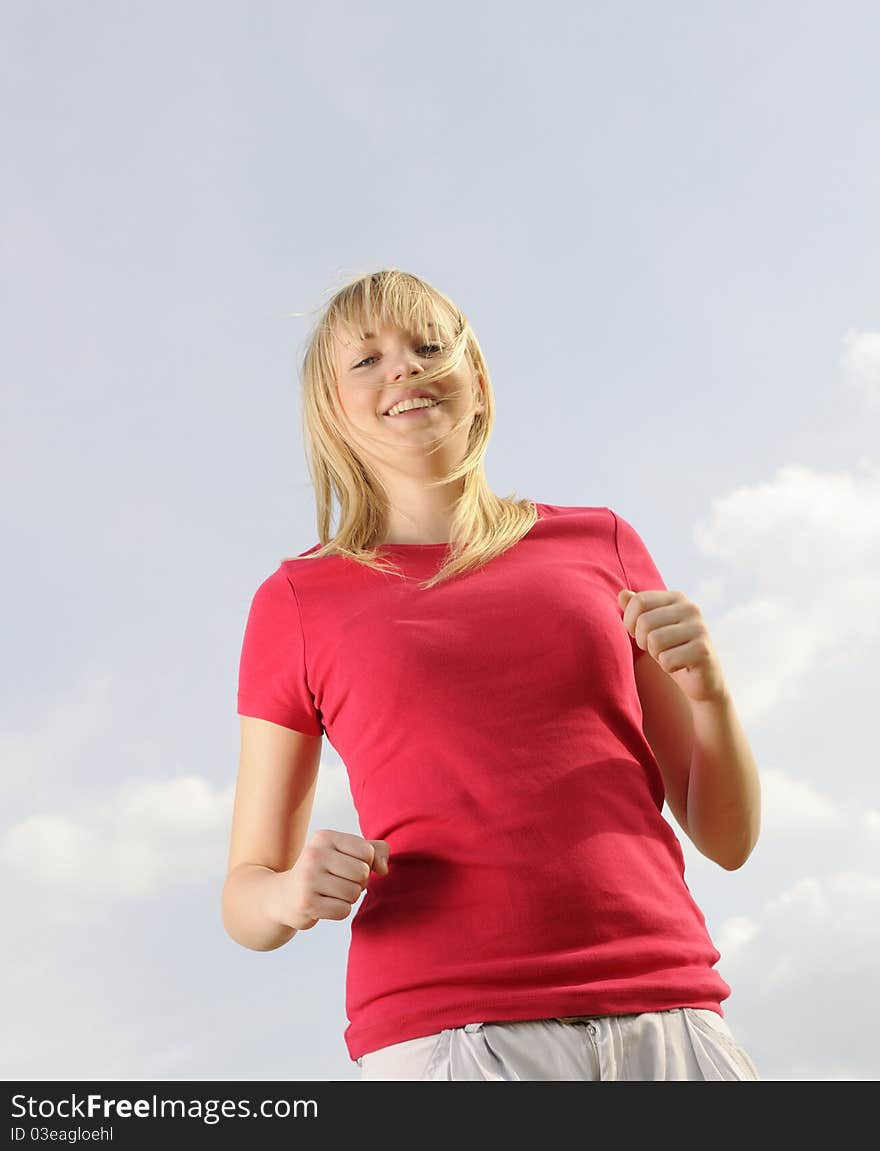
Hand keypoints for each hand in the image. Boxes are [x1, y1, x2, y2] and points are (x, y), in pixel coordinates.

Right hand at [270, 829, 390, 930]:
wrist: (284, 896)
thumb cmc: (323, 871)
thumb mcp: (346, 853)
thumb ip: (376, 851)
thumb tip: (384, 869)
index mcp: (325, 837)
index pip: (367, 851)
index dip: (366, 864)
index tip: (348, 867)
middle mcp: (314, 854)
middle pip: (363, 873)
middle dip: (359, 883)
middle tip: (341, 883)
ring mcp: (308, 879)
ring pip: (355, 893)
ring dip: (349, 897)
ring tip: (332, 893)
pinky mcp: (307, 903)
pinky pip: (343, 910)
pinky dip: (340, 910)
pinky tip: (325, 904)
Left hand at [617, 588, 729, 704]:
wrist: (701, 679)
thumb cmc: (671, 649)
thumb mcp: (650, 628)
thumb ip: (637, 609)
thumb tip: (622, 594)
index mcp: (677, 598)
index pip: (639, 601)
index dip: (630, 622)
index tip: (639, 634)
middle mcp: (690, 608)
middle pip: (644, 622)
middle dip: (644, 641)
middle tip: (658, 649)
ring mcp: (699, 628)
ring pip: (654, 641)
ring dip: (657, 655)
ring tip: (670, 655)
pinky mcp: (703, 650)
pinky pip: (667, 660)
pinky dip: (668, 667)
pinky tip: (680, 665)